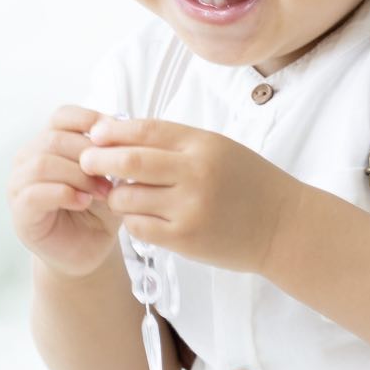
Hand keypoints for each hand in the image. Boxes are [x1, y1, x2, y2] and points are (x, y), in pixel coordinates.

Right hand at [8, 104, 122, 277]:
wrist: (88, 251)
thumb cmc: (98, 211)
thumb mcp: (109, 176)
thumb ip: (110, 154)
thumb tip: (122, 129)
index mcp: (49, 143)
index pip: (62, 116)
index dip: (88, 119)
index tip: (115, 134)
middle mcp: (28, 158)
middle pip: (54, 138)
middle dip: (89, 154)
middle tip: (114, 175)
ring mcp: (19, 185)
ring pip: (42, 163)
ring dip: (78, 176)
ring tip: (103, 192)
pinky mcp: (20, 212)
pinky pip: (34, 194)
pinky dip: (63, 194)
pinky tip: (83, 202)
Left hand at [76, 115, 294, 274]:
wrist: (283, 226)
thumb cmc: (248, 183)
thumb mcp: (218, 149)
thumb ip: (175, 142)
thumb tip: (122, 133)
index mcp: (203, 145)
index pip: (146, 130)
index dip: (113, 130)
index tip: (95, 132)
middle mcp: (195, 174)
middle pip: (130, 161)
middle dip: (99, 159)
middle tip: (86, 161)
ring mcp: (189, 208)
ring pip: (128, 197)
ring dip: (116, 194)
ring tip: (120, 193)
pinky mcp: (185, 239)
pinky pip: (139, 226)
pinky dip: (132, 219)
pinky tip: (140, 215)